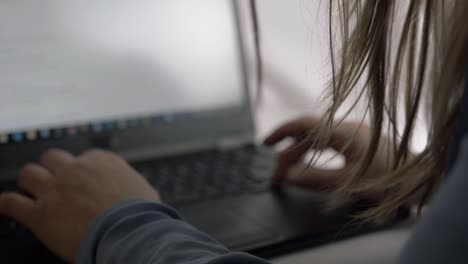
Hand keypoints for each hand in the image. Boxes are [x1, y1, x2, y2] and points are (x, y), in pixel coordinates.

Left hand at [0, 149, 159, 262]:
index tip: (82, 180)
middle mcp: (75, 170)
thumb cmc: (142, 215)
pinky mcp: (40, 214)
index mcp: (102, 161)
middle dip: (53, 169)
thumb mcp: (143, 189)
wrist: (131, 233)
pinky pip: (11, 203)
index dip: (81, 171)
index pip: (83, 157)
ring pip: (28, 173)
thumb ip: (129, 183)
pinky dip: (9, 204)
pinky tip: (12, 207)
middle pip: (52, 158)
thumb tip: (132, 189)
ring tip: (34, 192)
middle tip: (56, 182)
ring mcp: (55, 189)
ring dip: (31, 183)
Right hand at [264, 116, 391, 188]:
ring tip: (288, 170)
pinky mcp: (359, 138)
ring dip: (301, 152)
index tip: (265, 144)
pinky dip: (314, 151)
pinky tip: (310, 162)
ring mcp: (354, 131)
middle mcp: (347, 126)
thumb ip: (315, 179)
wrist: (421, 177)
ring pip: (318, 137)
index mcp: (343, 132)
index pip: (304, 125)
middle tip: (277, 176)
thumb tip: (287, 176)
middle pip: (309, 134)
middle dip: (289, 153)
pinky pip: (328, 140)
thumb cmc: (388, 181)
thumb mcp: (349, 184)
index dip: (282, 132)